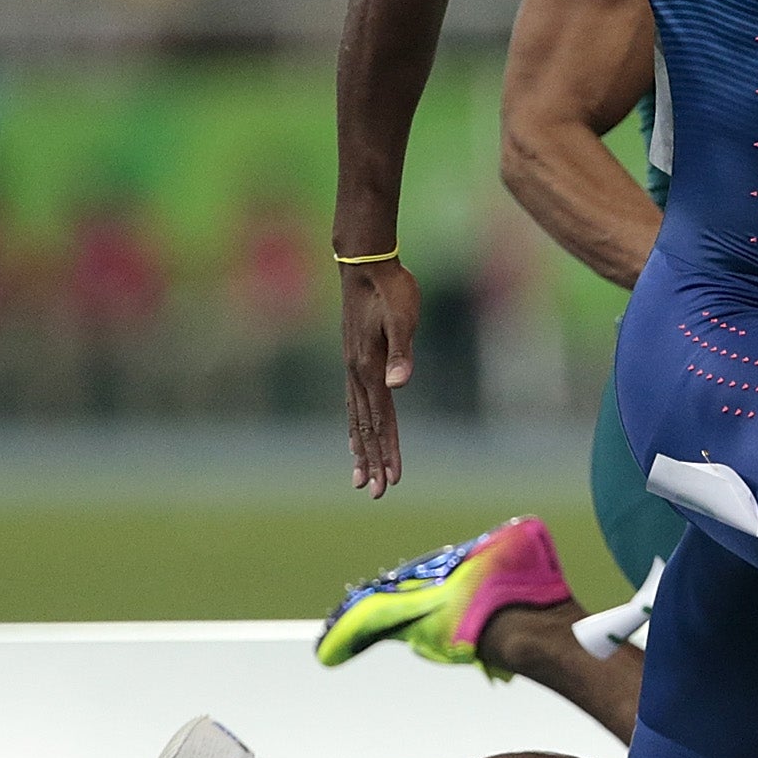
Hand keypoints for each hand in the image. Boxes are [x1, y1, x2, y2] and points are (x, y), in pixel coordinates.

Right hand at [341, 260, 419, 496]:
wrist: (365, 263)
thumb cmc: (391, 289)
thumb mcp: (404, 318)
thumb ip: (403, 352)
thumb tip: (399, 385)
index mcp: (369, 368)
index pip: (382, 420)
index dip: (388, 451)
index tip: (393, 479)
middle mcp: (357, 374)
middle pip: (366, 428)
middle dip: (373, 461)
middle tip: (377, 493)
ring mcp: (353, 368)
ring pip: (357, 420)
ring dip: (361, 451)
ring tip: (361, 478)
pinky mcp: (355, 360)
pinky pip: (354, 404)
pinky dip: (354, 428)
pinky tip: (354, 440)